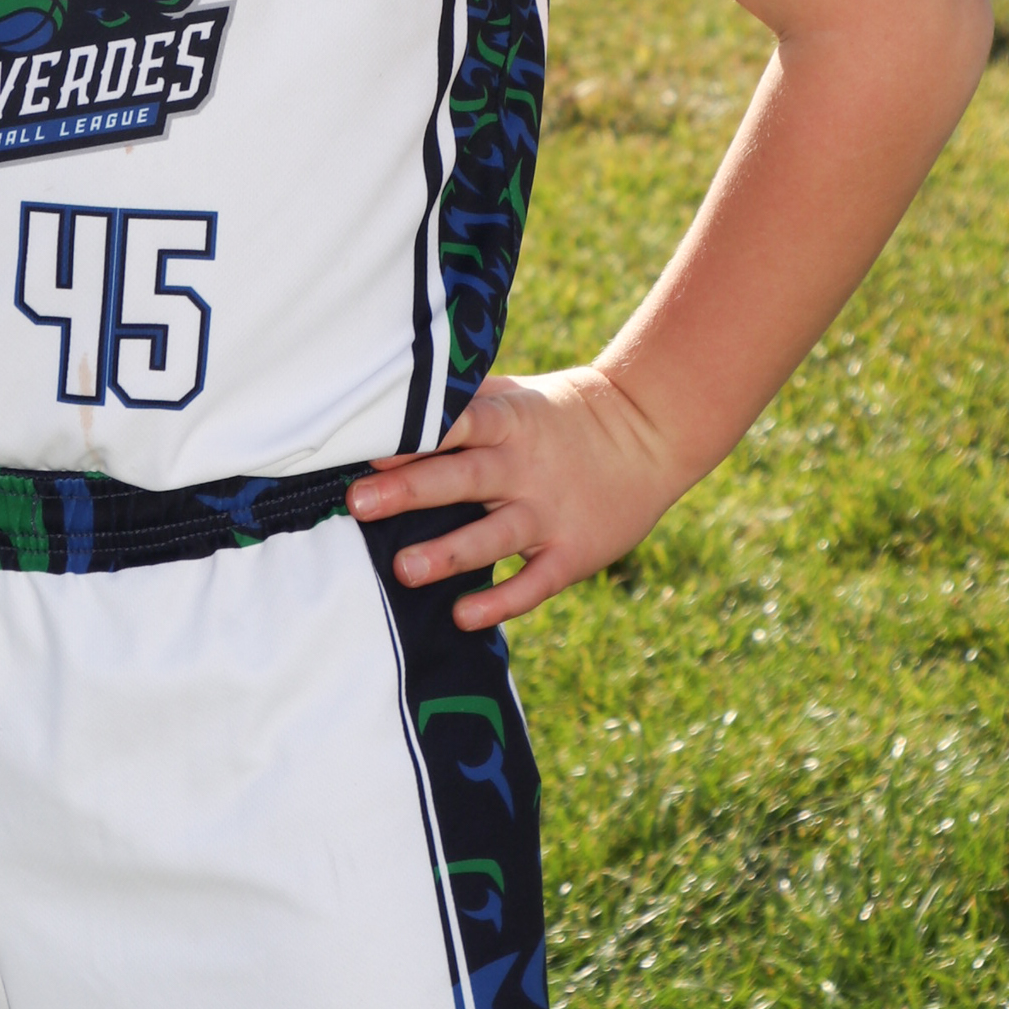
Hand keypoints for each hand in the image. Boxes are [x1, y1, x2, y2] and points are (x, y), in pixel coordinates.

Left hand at [345, 366, 685, 629]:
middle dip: (409, 491)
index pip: (456, 424)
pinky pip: (534, 583)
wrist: (649, 433)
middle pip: (462, 478)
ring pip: (494, 537)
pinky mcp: (573, 553)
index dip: (414, 435)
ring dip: (448, 553)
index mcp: (508, 422)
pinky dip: (501, 601)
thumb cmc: (561, 414)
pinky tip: (463, 615)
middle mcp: (525, 467)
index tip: (368, 445)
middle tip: (358, 503)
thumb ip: (462, 402)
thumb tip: (392, 402)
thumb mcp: (516, 394)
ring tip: (405, 570)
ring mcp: (550, 513)